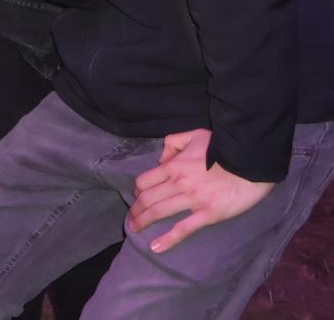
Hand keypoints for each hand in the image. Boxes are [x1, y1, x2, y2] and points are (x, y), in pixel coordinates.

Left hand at [129, 128, 274, 252]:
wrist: (250, 162)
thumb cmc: (222, 148)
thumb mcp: (193, 135)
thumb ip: (172, 143)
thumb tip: (162, 160)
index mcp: (173, 166)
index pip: (144, 181)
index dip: (138, 190)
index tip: (138, 197)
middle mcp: (178, 183)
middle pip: (147, 198)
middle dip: (135, 209)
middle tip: (131, 218)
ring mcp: (192, 200)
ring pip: (159, 212)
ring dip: (143, 221)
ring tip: (134, 229)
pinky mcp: (207, 214)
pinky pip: (183, 229)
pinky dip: (167, 240)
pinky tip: (155, 248)